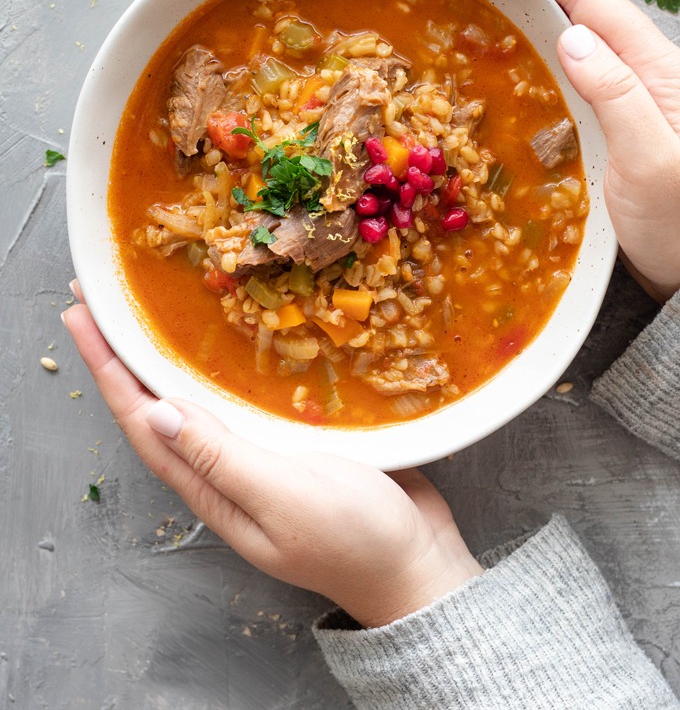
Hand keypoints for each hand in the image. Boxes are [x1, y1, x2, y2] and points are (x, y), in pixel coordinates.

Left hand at [62, 288, 481, 627]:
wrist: (416, 564)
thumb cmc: (354, 537)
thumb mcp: (285, 497)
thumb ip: (222, 458)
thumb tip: (156, 413)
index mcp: (212, 488)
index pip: (143, 422)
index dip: (108, 370)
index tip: (82, 318)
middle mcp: (224, 470)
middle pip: (160, 406)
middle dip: (126, 356)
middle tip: (102, 302)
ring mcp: (257, 457)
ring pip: (199, 399)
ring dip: (167, 357)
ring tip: (149, 312)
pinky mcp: (291, 442)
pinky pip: (242, 399)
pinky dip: (224, 367)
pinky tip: (230, 340)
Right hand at [483, 0, 679, 303]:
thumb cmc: (679, 223)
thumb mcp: (652, 159)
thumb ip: (617, 95)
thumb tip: (572, 36)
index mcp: (656, 73)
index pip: (595, 5)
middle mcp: (640, 80)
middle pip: (584, 12)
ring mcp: (623, 106)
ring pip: (574, 43)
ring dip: (535, 12)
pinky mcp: (608, 133)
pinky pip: (568, 81)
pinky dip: (538, 58)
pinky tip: (517, 57)